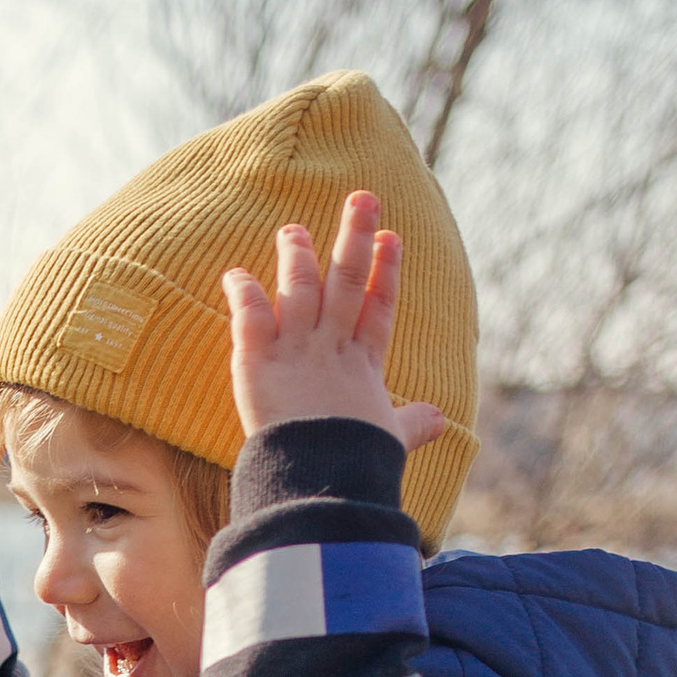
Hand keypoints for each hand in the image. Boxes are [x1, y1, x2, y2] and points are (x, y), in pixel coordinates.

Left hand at [224, 191, 447, 456]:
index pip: (378, 309)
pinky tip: (235, 274)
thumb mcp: (391, 440)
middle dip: (354, 238)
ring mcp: (296, 352)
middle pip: (346, 283)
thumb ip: (412, 424)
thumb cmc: (356, 464)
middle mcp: (332, 349)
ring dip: (296, 257)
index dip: (385, 273)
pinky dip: (243, 294)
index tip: (390, 239)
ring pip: (299, 291)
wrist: (323, 479)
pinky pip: (250, 318)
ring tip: (292, 230)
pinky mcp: (258, 364)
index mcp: (364, 367)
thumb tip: (441, 420)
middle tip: (361, 198)